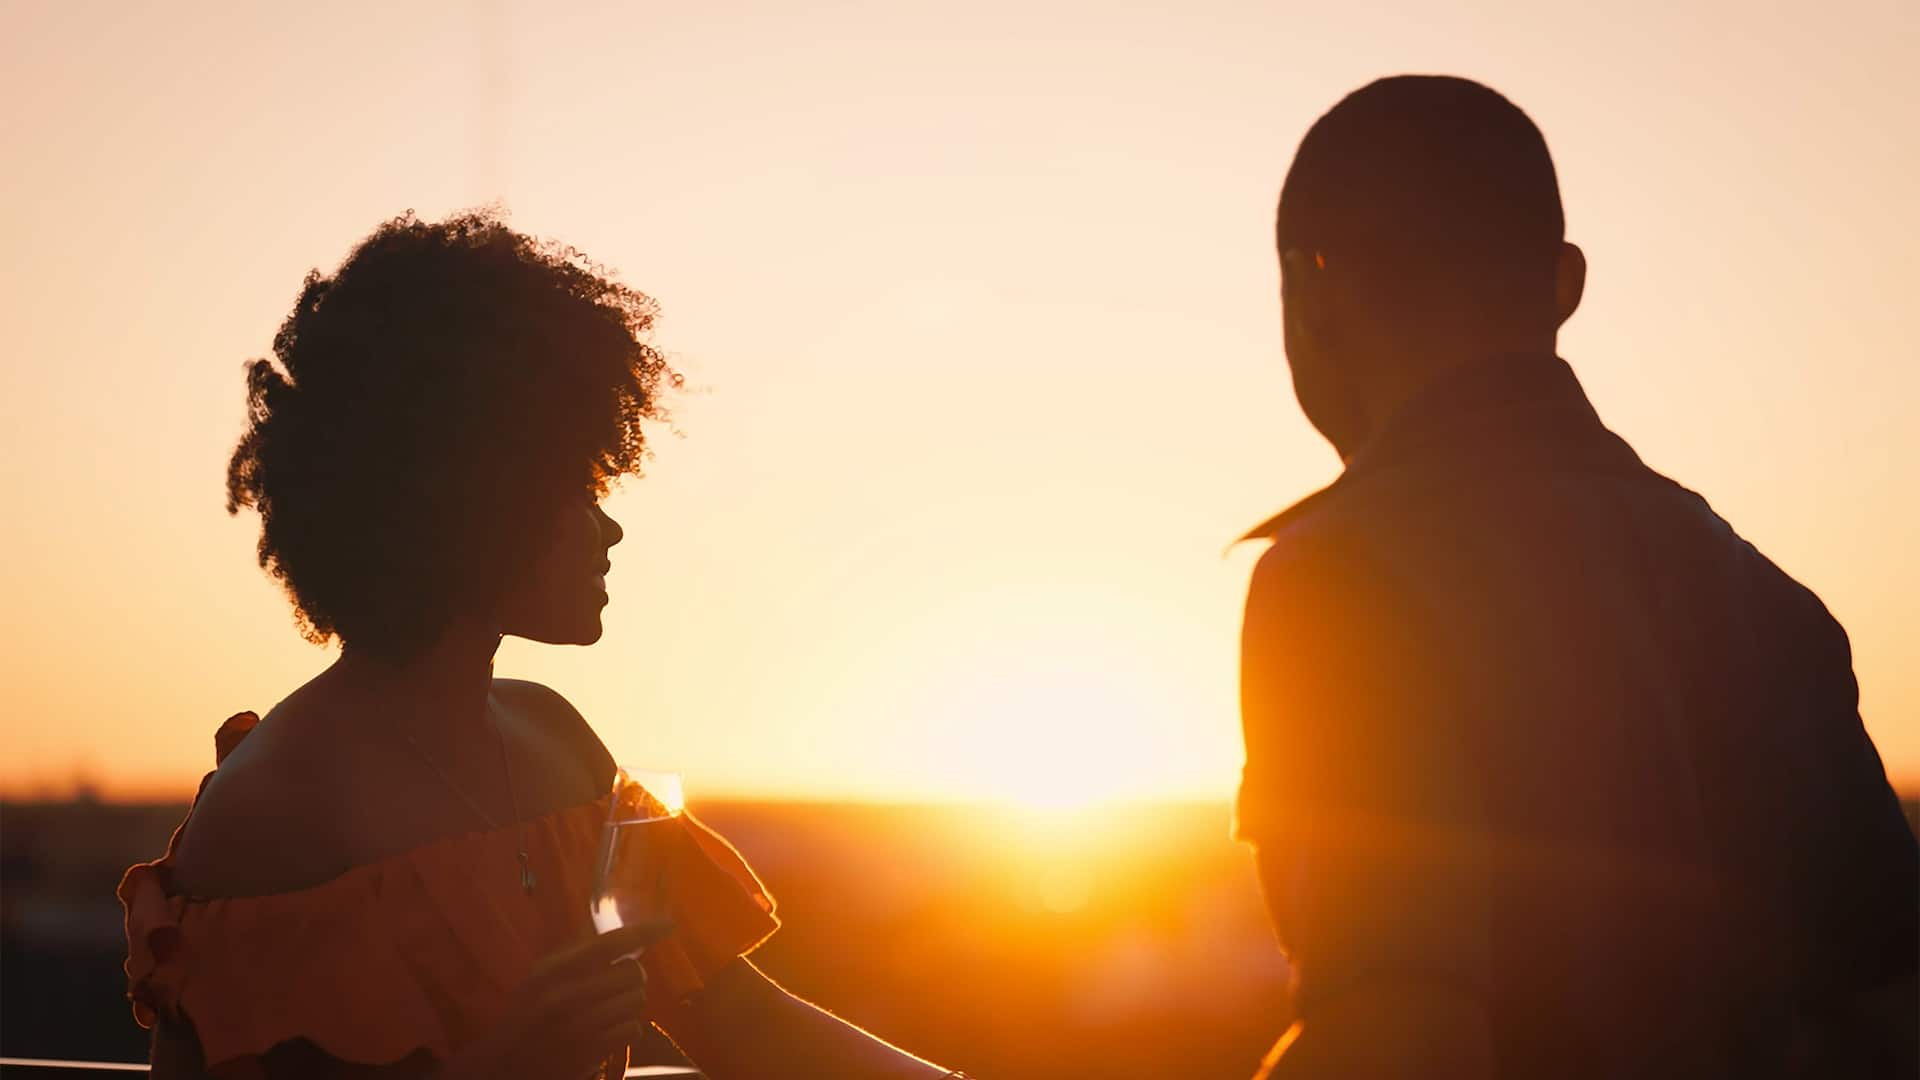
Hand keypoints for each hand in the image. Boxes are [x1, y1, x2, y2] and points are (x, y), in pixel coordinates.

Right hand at [438, 920, 672, 1079]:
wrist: (502, 1066)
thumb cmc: (526, 1016)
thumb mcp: (540, 978)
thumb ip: (576, 955)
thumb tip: (616, 929)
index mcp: (553, 970)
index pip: (609, 943)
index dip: (644, 931)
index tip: (668, 925)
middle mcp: (567, 995)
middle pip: (633, 971)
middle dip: (632, 977)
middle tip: (617, 985)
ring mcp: (580, 1026)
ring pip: (638, 1001)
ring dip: (630, 1004)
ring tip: (609, 1010)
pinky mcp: (591, 1053)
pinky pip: (634, 1028)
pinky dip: (627, 1028)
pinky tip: (608, 1031)